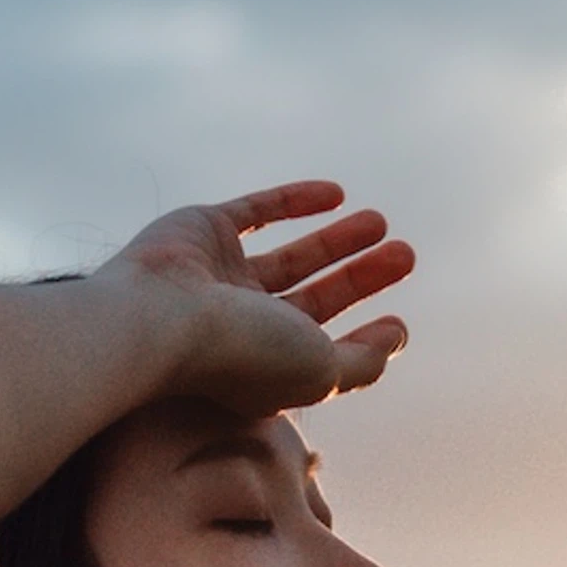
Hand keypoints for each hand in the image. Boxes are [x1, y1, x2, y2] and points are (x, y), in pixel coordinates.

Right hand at [104, 180, 414, 414]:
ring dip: (338, 241)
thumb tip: (397, 337)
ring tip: (381, 223)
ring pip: (291, 256)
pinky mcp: (204, 230)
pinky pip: (257, 210)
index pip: (324, 353)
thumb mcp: (320, 372)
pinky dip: (295, 201)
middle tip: (406, 255)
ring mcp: (220, 277)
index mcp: (265, 369)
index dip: (365, 339)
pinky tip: (337, 194)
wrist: (161, 317)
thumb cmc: (242, 355)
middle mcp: (241, 326)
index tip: (399, 323)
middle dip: (360, 278)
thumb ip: (362, 362)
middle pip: (314, 300)